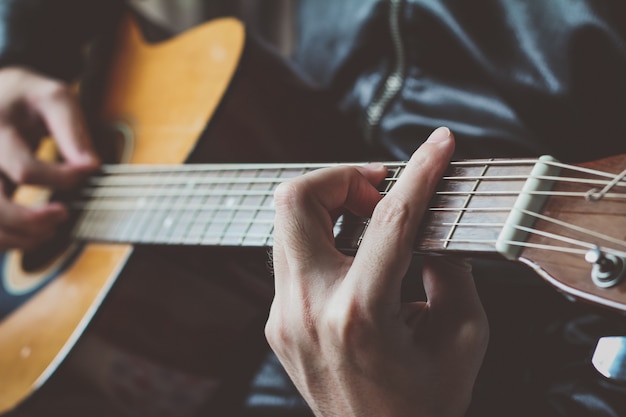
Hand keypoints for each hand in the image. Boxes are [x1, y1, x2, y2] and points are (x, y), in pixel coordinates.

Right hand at [0, 66, 99, 250]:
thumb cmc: (29, 97)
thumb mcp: (54, 98)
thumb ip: (73, 131)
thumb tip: (91, 167)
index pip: (24, 170)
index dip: (62, 180)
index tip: (87, 173)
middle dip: (30, 220)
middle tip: (62, 214)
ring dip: (17, 236)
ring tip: (48, 229)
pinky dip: (6, 239)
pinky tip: (30, 234)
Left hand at [266, 127, 488, 416]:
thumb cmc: (424, 404)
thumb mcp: (461, 337)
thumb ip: (453, 271)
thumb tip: (434, 227)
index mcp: (360, 314)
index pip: (390, 219)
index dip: (420, 172)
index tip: (438, 145)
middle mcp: (308, 309)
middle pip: (295, 200)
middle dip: (339, 177)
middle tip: (378, 189)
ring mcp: (284, 316)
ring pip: (285, 223)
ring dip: (327, 205)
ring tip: (368, 220)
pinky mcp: (278, 322)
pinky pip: (290, 255)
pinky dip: (321, 238)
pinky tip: (353, 256)